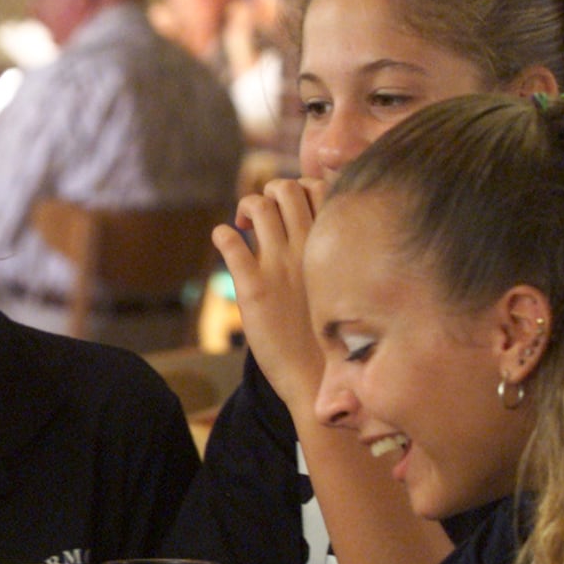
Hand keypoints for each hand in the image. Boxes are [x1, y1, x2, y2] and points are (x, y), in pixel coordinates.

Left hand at [213, 177, 328, 407]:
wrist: (318, 376)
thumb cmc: (330, 330)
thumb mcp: (341, 283)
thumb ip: (328, 254)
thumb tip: (316, 227)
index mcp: (331, 246)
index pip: (318, 188)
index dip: (301, 188)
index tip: (291, 208)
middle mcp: (307, 249)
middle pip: (286, 188)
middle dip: (270, 192)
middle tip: (262, 216)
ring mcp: (279, 266)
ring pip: (259, 205)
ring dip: (246, 207)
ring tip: (244, 225)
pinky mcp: (252, 288)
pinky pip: (230, 243)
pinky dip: (222, 234)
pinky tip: (223, 240)